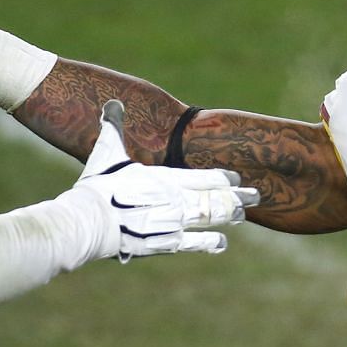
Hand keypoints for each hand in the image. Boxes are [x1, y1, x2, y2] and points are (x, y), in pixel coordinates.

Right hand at [75, 101, 257, 260]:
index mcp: (167, 178)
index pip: (205, 177)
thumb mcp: (106, 152)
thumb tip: (113, 103)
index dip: (223, 178)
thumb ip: (114, 127)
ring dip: (229, 216)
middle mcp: (177, 200)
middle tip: (256, 195)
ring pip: (210, 218)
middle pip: (215, 198)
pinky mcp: (165, 243)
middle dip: (237, 196)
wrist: (90, 220)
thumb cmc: (98, 186)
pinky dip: (210, 242)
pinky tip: (222, 243)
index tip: (236, 178)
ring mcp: (174, 222)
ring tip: (243, 214)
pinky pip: (194, 243)